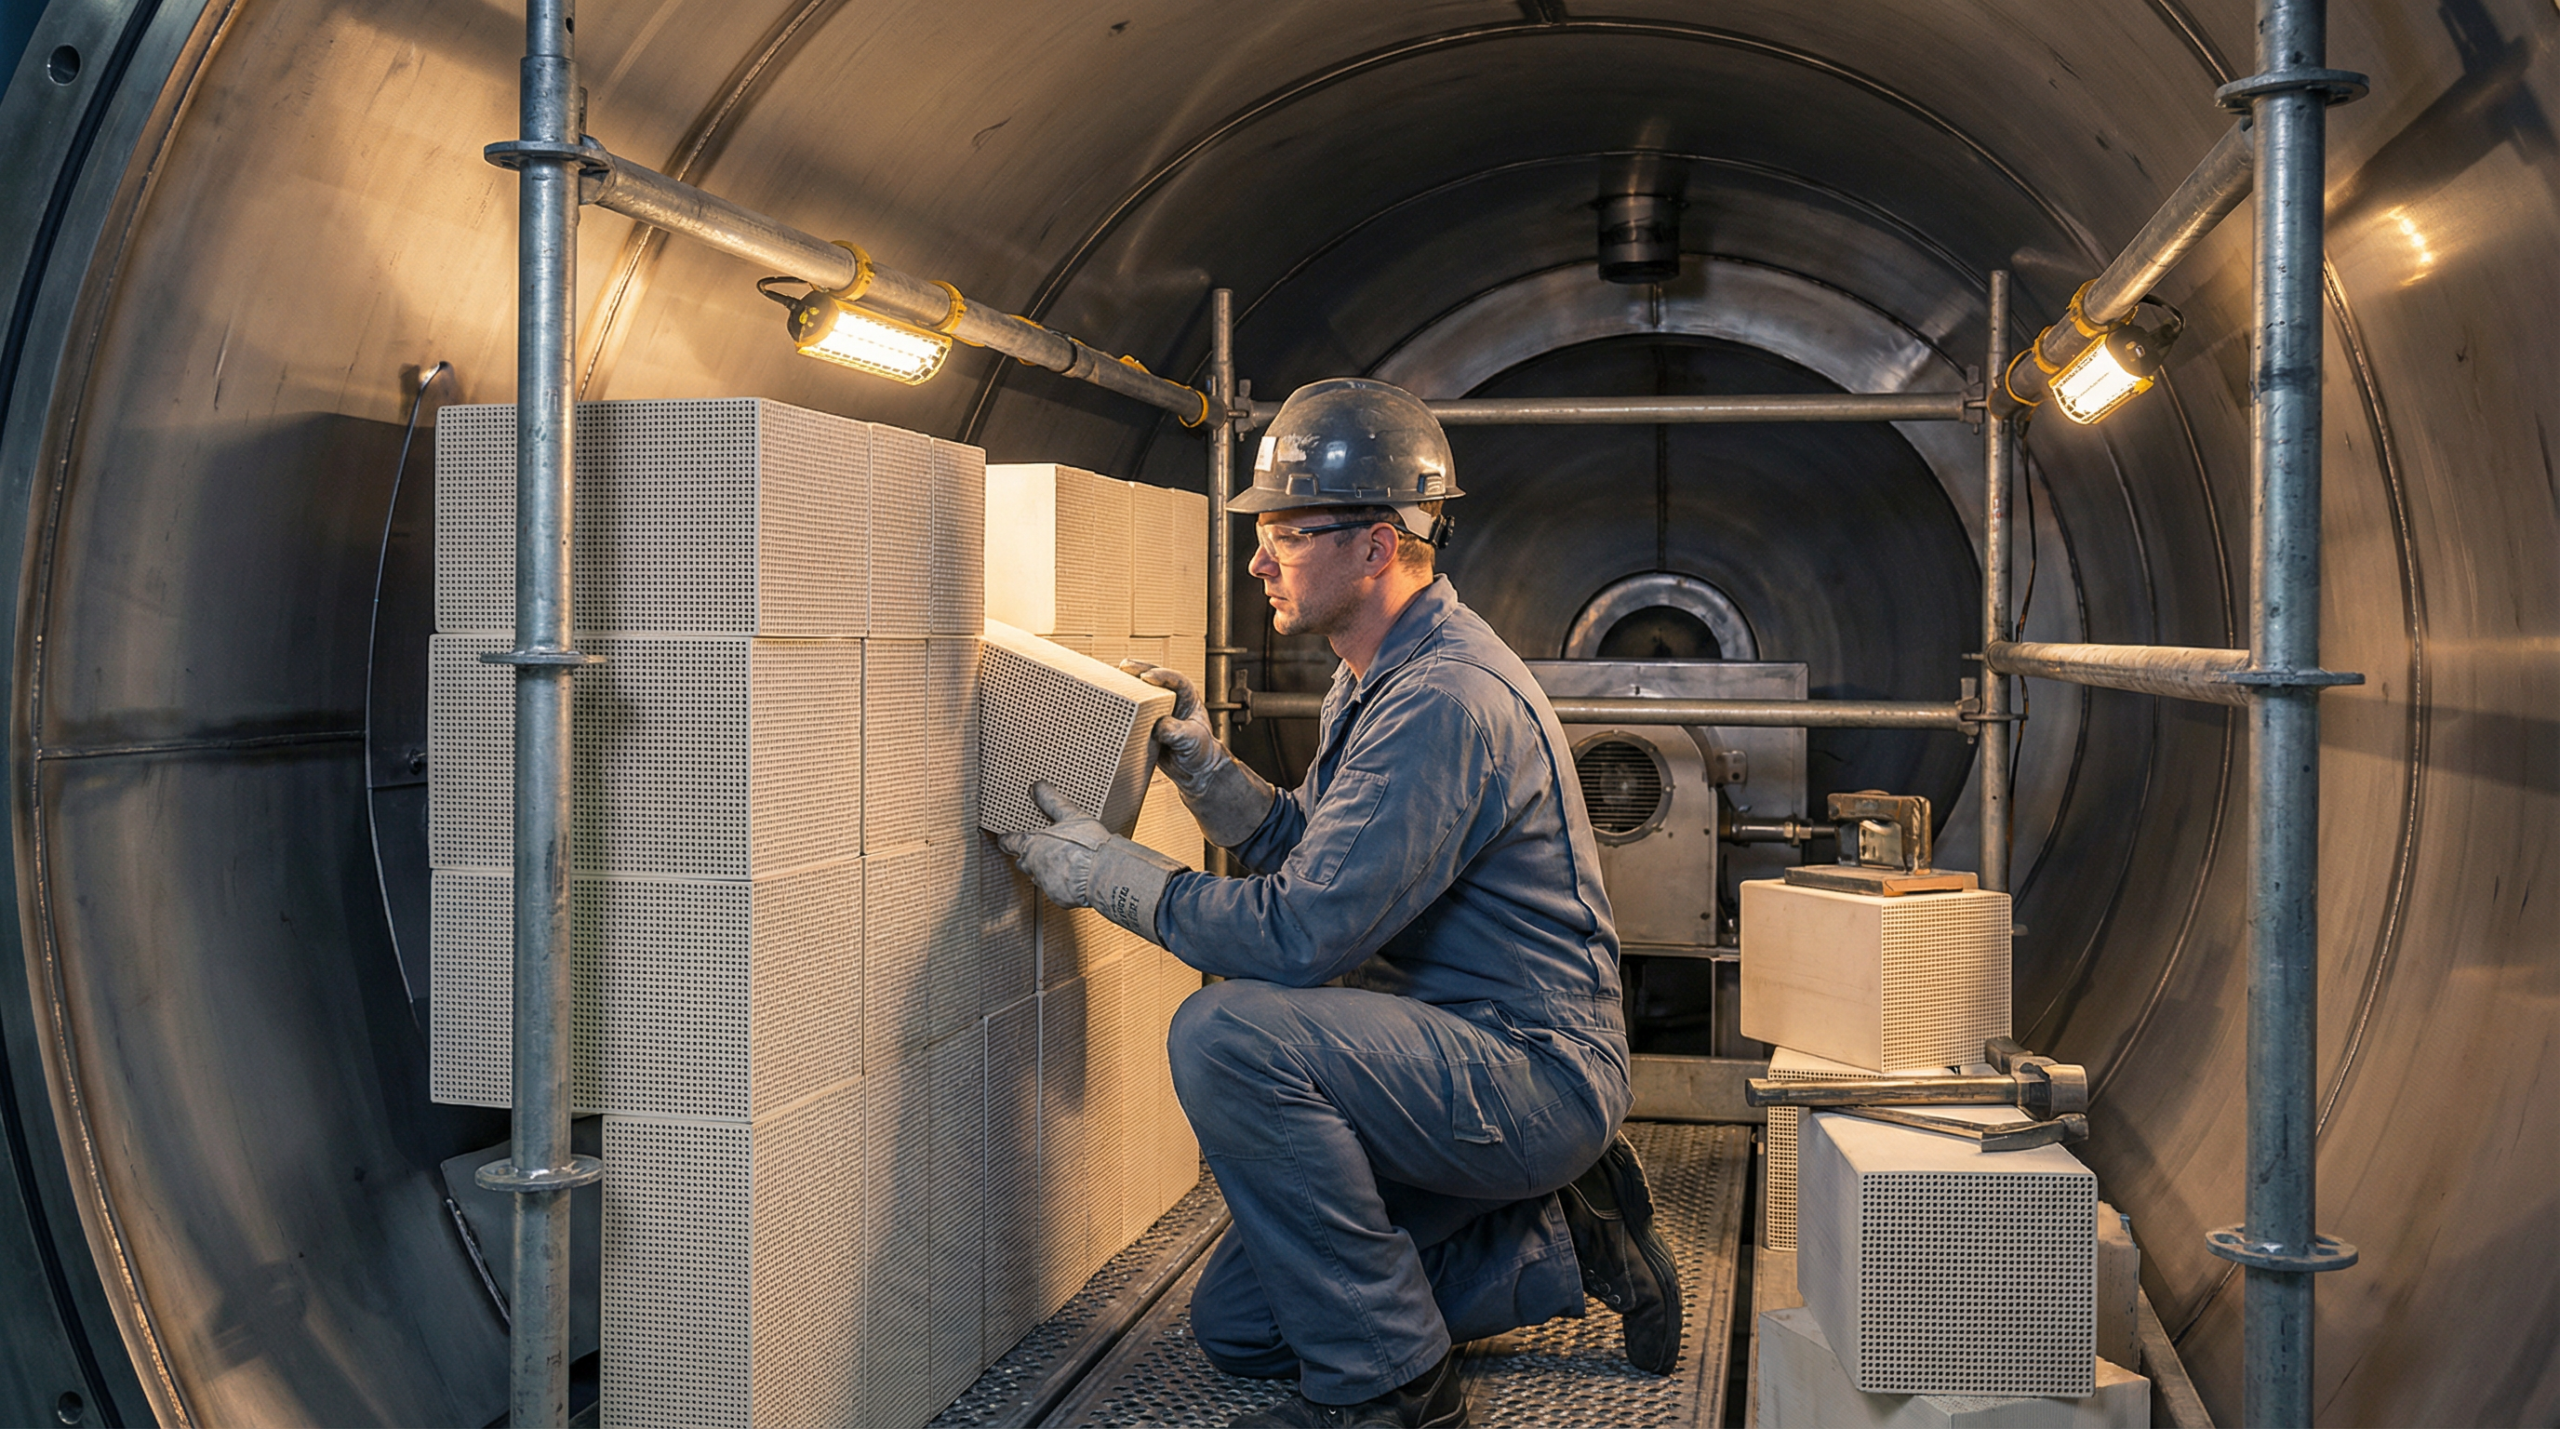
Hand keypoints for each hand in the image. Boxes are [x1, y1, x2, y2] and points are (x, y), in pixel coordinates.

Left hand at [995, 782, 1110, 907]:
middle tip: (1039, 849)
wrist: (1104, 872)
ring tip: (1061, 863)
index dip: (1006, 839)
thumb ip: (1050, 800)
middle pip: (1023, 862)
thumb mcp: (1069, 814)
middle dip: (1028, 856)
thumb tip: (1038, 787)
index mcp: (1033, 845)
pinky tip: (1074, 876)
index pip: (1010, 842)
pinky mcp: (1059, 898)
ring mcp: (1046, 885)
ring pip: (1039, 877)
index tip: (1004, 838)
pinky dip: (1062, 884)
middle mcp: (1035, 867)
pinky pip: (1056, 891)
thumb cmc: (1088, 845)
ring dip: (1045, 871)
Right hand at [1117, 660, 1276, 848]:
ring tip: (1111, 680)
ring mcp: (1157, 712)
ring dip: (1127, 686)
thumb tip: (1159, 726)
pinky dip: (1122, 708)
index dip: (1161, 676)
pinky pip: (1133, 713)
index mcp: (1187, 698)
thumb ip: (1178, 732)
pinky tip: (1109, 704)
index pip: (1175, 680)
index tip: (1147, 678)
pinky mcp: (1145, 725)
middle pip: (1154, 679)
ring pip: (1141, 694)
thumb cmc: (1201, 753)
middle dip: (1139, 670)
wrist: (1195, 772)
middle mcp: (1170, 701)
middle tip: (1124, 666)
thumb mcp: (1193, 741)